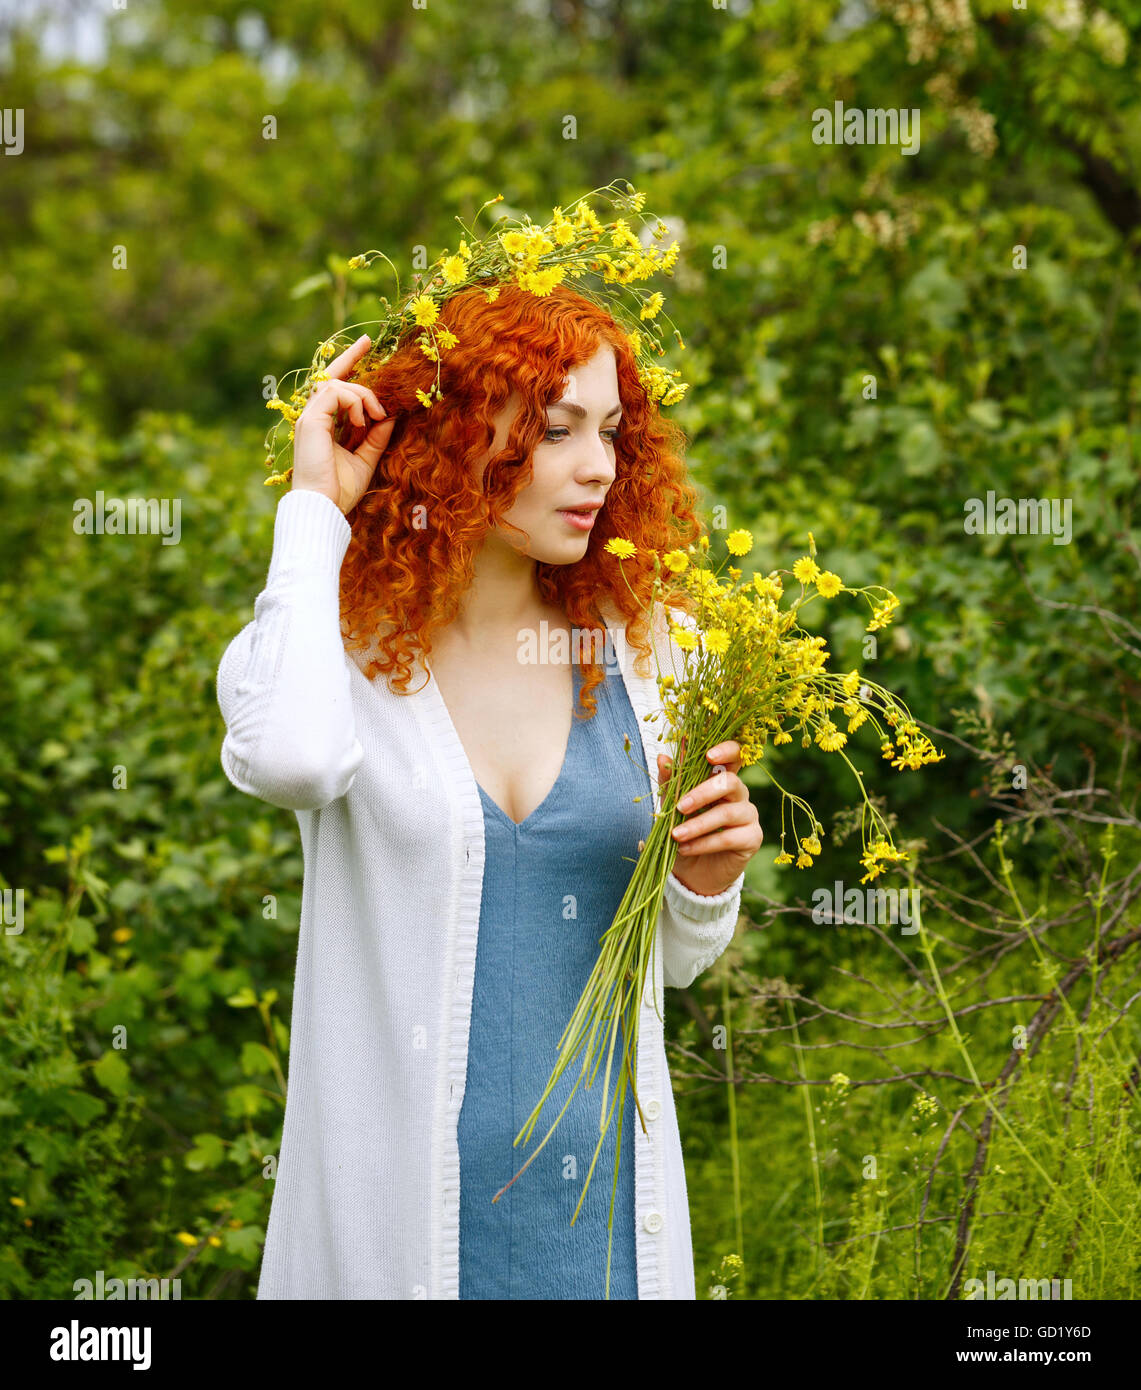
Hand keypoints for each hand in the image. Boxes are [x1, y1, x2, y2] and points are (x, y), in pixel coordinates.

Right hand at [291, 334, 395, 514]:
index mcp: (324, 425)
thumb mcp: (365, 459)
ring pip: (338, 383)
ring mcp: (310, 416)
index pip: (336, 389)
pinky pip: (334, 392)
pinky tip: (362, 420)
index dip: (350, 366)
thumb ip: (376, 437)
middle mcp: (314, 417)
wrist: (323, 505)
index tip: (366, 346)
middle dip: (351, 356)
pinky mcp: (310, 419)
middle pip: (331, 376)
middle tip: (369, 342)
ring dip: (363, 395)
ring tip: (375, 415)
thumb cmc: (339, 489)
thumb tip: (390, 416)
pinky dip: (353, 401)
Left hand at [658, 740, 762, 897]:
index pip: (733, 756)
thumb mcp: (671, 807)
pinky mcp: (752, 838)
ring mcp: (749, 815)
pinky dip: (704, 843)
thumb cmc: (683, 832)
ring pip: (728, 812)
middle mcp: (739, 794)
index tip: (708, 755)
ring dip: (698, 824)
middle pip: (730, 782)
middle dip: (702, 793)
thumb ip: (669, 782)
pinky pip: (728, 837)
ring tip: (675, 835)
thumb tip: (662, 757)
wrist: (692, 870)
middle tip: (680, 807)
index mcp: (721, 779)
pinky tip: (685, 849)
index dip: (726, 751)